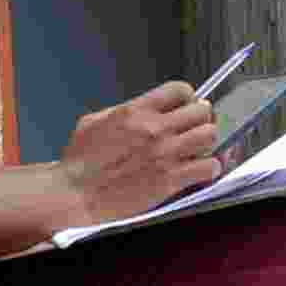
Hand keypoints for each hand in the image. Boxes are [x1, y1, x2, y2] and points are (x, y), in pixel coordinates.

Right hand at [58, 82, 219, 224]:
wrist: (75, 195)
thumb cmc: (78, 162)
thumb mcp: (93, 121)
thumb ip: (122, 111)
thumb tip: (141, 109)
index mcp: (136, 111)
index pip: (180, 90)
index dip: (188, 97)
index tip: (187, 105)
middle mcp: (155, 128)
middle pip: (201, 110)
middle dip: (201, 118)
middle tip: (196, 127)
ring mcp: (166, 154)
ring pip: (210, 135)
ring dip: (207, 141)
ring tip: (199, 149)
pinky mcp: (171, 180)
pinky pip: (209, 167)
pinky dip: (210, 168)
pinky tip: (200, 171)